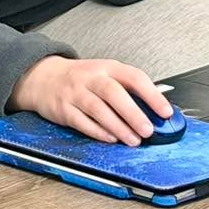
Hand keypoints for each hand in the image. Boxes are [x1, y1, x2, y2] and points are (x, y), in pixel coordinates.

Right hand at [8, 55, 172, 144]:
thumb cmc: (80, 78)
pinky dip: (98, 132)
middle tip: (148, 130)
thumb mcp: (104, 74)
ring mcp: (75, 93)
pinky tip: (111, 139)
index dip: (152, 95)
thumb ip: (127, 88)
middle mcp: (91, 78)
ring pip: (98, 110)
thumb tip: (154, 109)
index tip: (165, 111)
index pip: (133, 77)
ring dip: (118, 127)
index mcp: (107, 67)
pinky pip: (82, 122)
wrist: (43, 77)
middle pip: (114, 93)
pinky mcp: (64, 109)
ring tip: (133, 140)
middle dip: (133, 113)